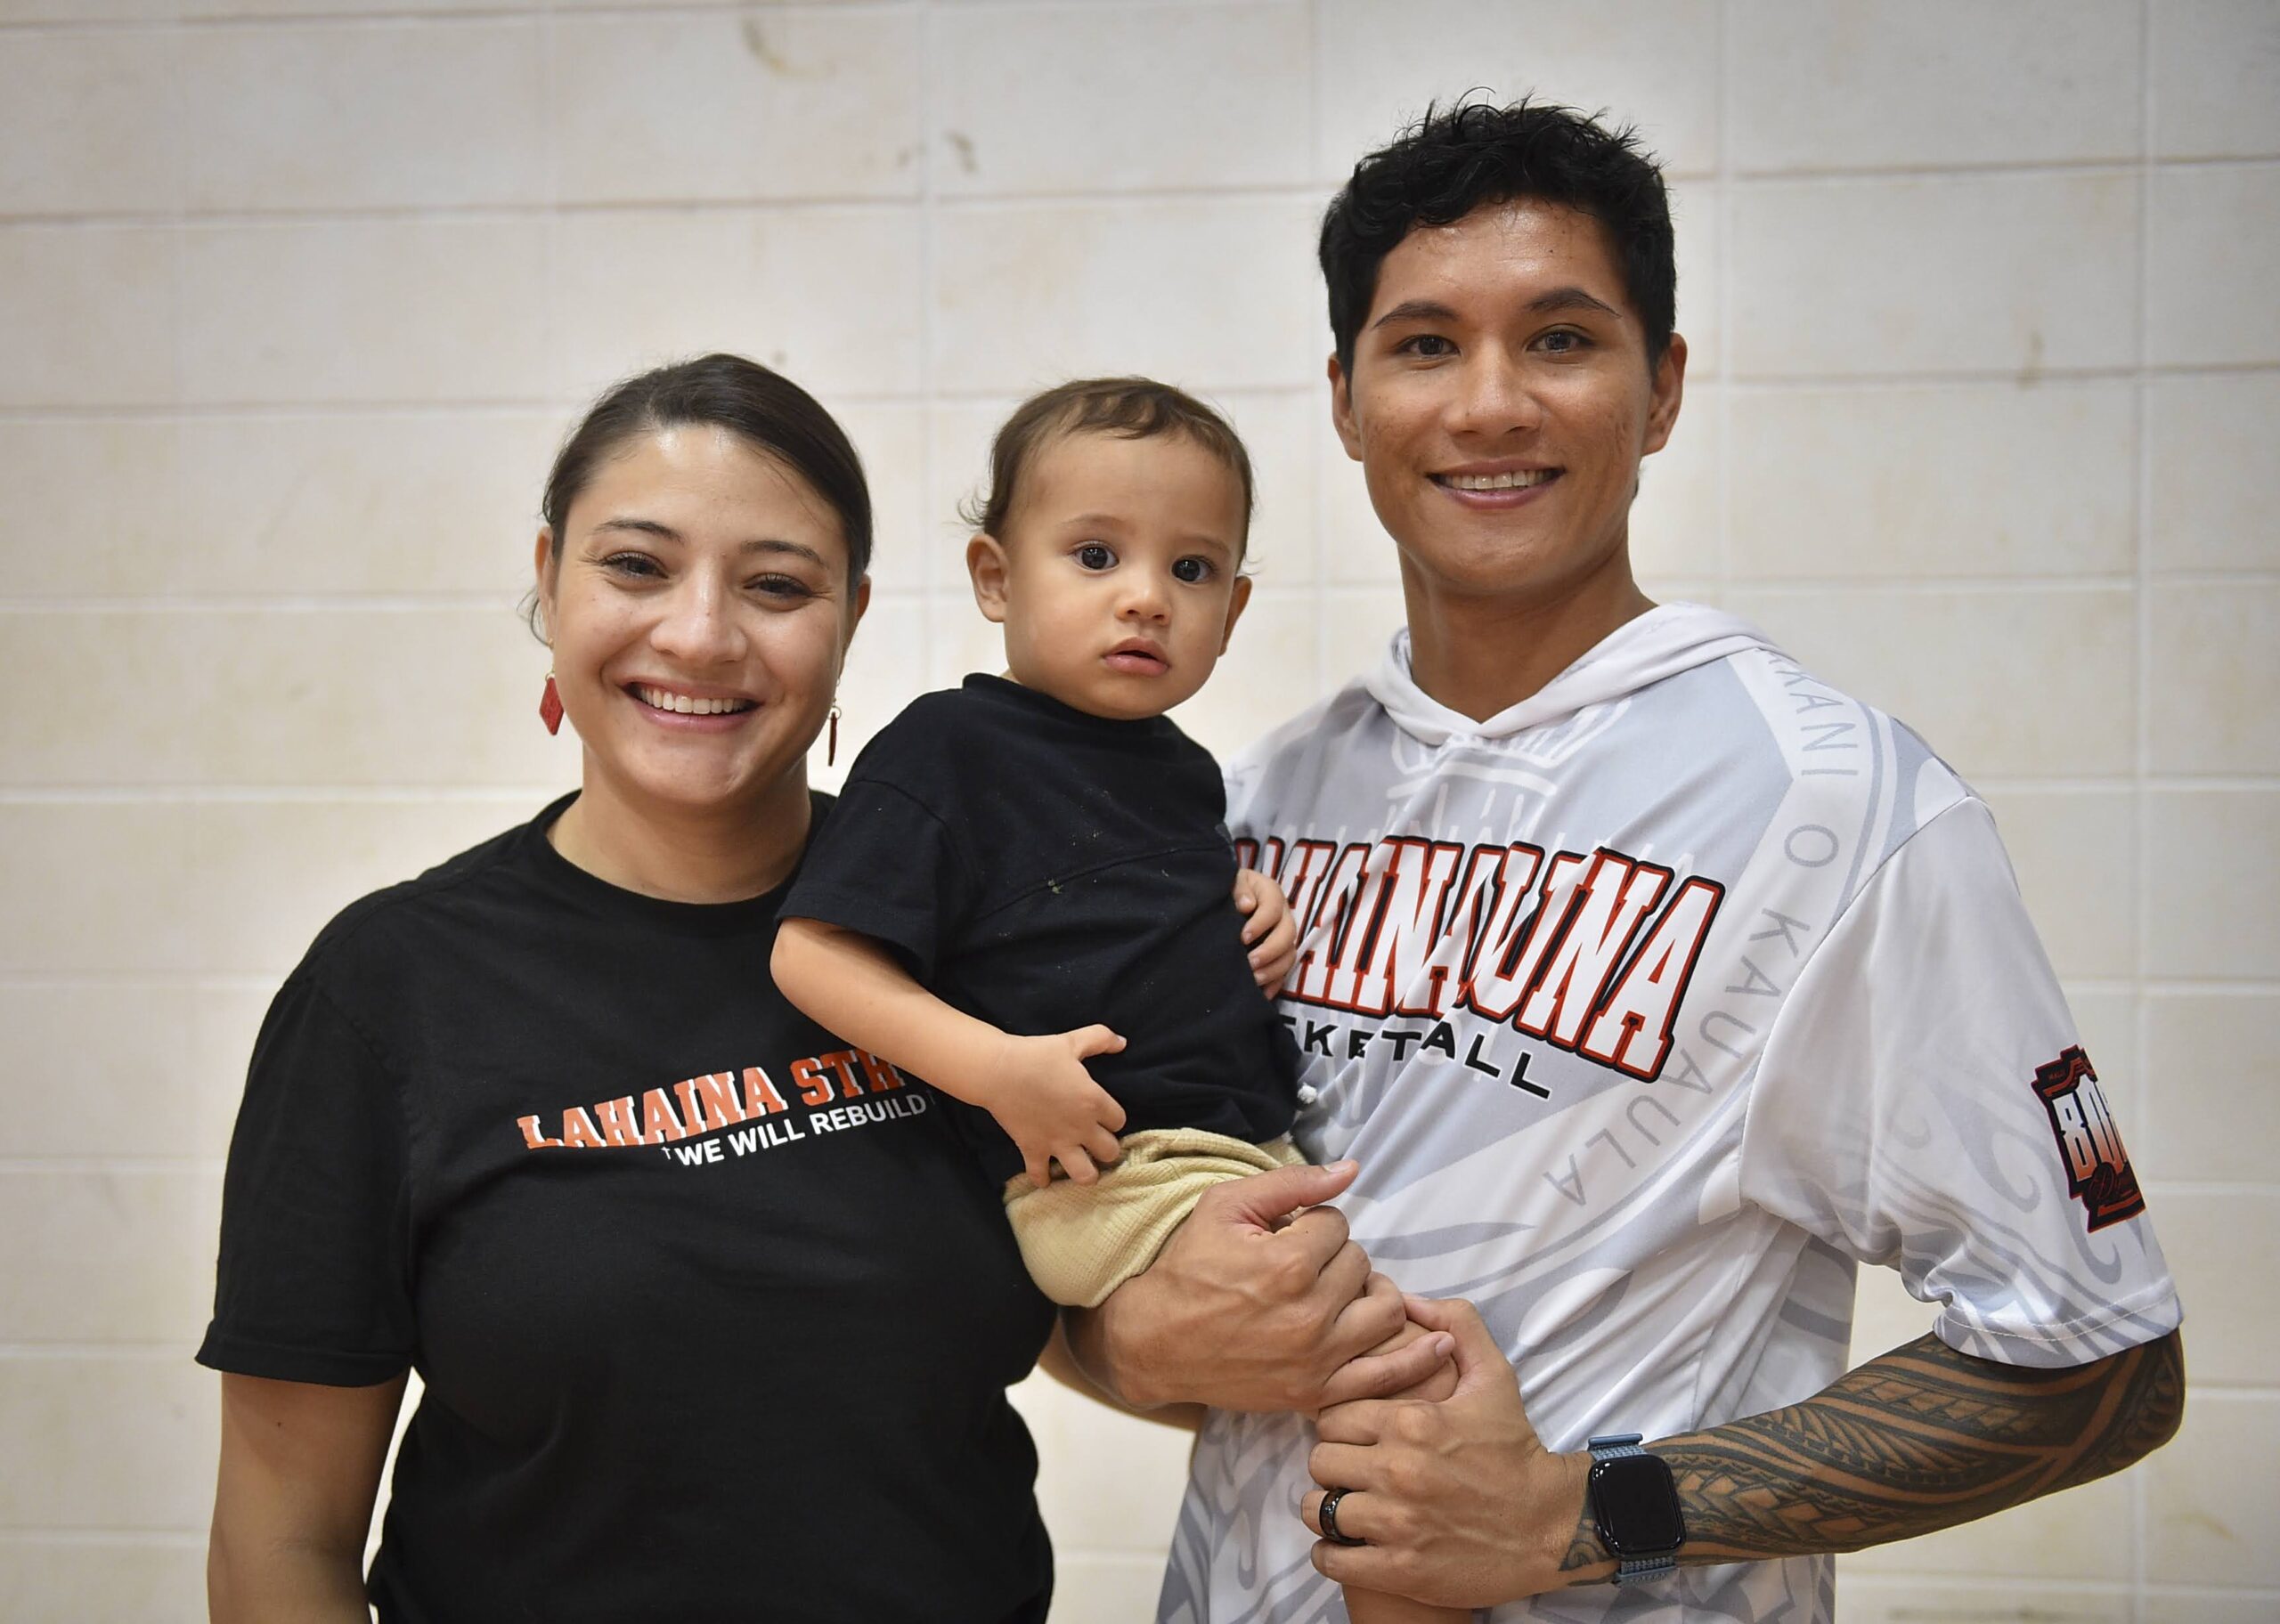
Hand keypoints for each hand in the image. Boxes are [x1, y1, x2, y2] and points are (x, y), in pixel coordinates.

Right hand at [993, 1026, 1128, 1187]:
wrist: (998, 1070)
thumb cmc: (1037, 1054)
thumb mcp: (1072, 1041)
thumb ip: (1101, 1039)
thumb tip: (1122, 1042)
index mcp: (1093, 1102)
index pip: (1119, 1121)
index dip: (1114, 1118)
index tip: (1104, 1115)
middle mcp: (1080, 1127)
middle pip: (1110, 1152)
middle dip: (1107, 1149)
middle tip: (1097, 1142)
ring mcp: (1056, 1142)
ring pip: (1085, 1174)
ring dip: (1086, 1173)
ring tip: (1082, 1165)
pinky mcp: (1033, 1150)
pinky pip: (1040, 1176)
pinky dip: (1043, 1179)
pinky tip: (1046, 1175)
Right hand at [1074, 1161, 1452, 1413]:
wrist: (1154, 1342)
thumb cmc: (1187, 1269)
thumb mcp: (1226, 1207)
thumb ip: (1293, 1183)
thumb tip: (1352, 1169)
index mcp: (1288, 1263)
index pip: (1337, 1224)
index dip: (1313, 1223)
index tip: (1287, 1235)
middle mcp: (1311, 1314)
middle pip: (1361, 1264)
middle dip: (1337, 1256)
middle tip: (1305, 1264)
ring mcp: (1317, 1359)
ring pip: (1384, 1310)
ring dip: (1369, 1293)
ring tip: (1341, 1291)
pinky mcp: (1316, 1392)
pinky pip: (1385, 1376)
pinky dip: (1415, 1357)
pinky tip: (1437, 1341)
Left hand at [1232, 868, 1297, 993]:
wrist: (1228, 900)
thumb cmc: (1230, 889)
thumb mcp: (1232, 881)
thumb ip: (1240, 888)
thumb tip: (1247, 905)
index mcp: (1271, 894)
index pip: (1273, 908)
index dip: (1261, 923)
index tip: (1243, 937)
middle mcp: (1282, 916)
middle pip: (1287, 935)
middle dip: (1270, 951)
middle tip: (1250, 962)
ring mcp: (1283, 937)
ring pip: (1289, 955)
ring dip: (1274, 969)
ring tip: (1254, 979)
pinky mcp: (1278, 955)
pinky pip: (1284, 972)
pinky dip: (1274, 984)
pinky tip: (1261, 993)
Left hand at [1302, 1296, 1597, 1605]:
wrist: (1551, 1527)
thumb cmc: (1516, 1450)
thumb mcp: (1495, 1375)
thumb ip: (1456, 1323)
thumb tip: (1409, 1298)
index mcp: (1411, 1422)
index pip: (1333, 1415)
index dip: (1340, 1425)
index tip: (1356, 1435)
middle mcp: (1398, 1471)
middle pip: (1320, 1460)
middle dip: (1333, 1464)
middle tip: (1353, 1471)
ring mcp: (1396, 1524)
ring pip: (1318, 1508)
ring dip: (1328, 1508)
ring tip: (1349, 1507)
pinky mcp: (1399, 1569)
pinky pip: (1331, 1558)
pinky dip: (1332, 1552)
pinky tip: (1349, 1544)